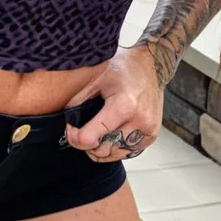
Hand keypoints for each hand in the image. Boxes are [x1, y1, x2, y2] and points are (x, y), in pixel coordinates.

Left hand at [63, 46, 163, 162]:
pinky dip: (117, 147)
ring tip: (97, 133)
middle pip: (104, 150)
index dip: (75, 138)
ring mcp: (148, 129)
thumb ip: (78, 100)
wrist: (151, 65)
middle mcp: (139, 120)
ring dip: (103, 148)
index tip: (72, 131)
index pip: (92, 138)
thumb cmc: (125, 67)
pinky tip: (112, 134)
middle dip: (89, 144)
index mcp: (124, 105)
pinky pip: (129, 152)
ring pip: (116, 155)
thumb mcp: (94, 77)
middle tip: (83, 131)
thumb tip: (68, 122)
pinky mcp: (152, 134)